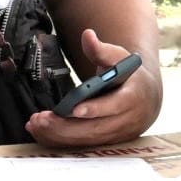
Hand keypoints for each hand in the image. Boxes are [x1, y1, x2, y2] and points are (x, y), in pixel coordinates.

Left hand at [26, 28, 161, 148]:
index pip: (114, 105)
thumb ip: (101, 50)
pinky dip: (61, 141)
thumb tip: (87, 35)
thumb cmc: (130, 75)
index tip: (74, 109)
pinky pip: (83, 145)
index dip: (95, 108)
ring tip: (35, 125)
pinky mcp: (107, 143)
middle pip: (94, 128)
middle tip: (40, 119)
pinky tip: (42, 133)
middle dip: (65, 126)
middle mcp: (127, 121)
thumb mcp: (119, 58)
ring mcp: (117, 135)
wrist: (146, 97)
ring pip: (86, 139)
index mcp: (134, 97)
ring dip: (59, 135)